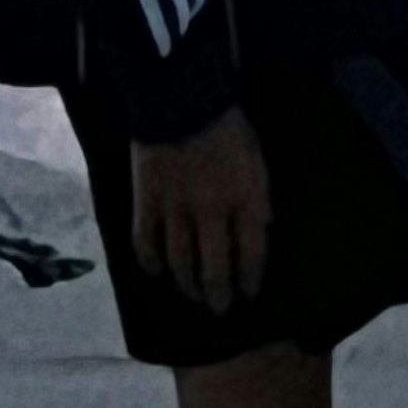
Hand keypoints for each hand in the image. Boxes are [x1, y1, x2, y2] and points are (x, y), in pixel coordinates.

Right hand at [133, 110, 271, 311]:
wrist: (181, 98)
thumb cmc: (228, 126)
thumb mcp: (257, 159)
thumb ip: (259, 197)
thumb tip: (262, 228)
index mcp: (244, 199)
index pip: (251, 253)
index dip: (250, 278)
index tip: (249, 293)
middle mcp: (210, 214)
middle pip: (214, 268)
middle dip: (219, 294)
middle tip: (219, 309)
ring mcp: (175, 213)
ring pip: (180, 263)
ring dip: (188, 284)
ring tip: (193, 295)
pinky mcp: (145, 205)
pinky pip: (145, 245)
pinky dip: (150, 263)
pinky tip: (156, 272)